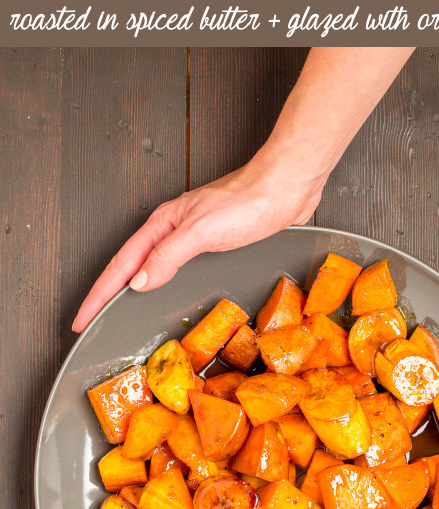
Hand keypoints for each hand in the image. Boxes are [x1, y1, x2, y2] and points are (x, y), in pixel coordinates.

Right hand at [72, 154, 325, 332]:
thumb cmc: (249, 201)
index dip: (99, 296)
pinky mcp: (214, 243)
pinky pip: (176, 269)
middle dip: (106, 294)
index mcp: (162, 225)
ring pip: (151, 268)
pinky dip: (163, 285)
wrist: (286, 187)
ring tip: (117, 312)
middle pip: (129, 267)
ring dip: (131, 289)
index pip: (120, 266)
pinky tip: (167, 294)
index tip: (83, 319)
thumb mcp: (201, 232)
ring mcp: (192, 237)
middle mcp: (173, 230)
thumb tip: (139, 281)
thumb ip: (167, 256)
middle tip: (92, 320)